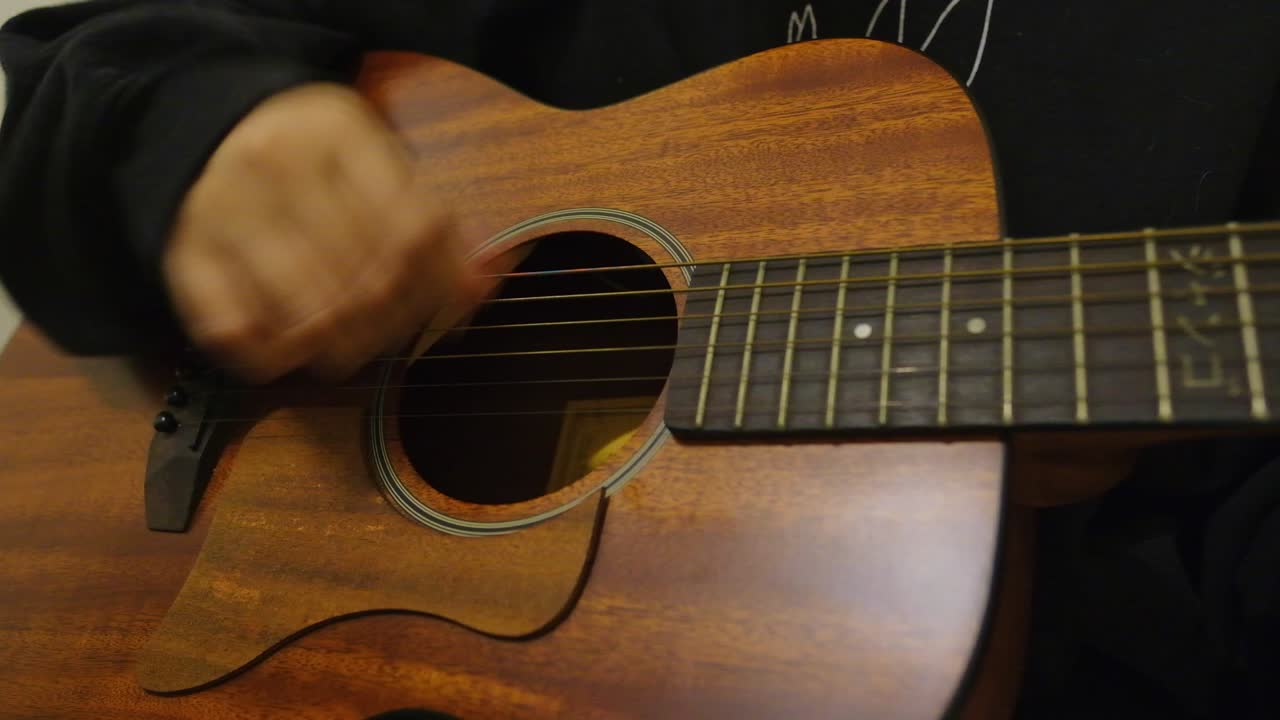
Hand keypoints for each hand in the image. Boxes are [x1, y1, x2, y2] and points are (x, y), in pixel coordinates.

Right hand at [162, 83, 486, 381]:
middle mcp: (275, 164)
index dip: (439, 288)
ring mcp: (223, 208)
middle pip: (364, 279)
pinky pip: (233, 328)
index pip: (411, 230)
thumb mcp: (377, 160)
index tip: (444, 311)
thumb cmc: (312, 154)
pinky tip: (288, 353)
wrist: (205, 121)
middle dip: (392, 326)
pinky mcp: (183, 252)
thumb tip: (480, 287)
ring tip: (347, 349)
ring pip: (306, 311)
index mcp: (336, 132)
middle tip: (392, 336)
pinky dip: (269, 358)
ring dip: (340, 350)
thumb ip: (432, 218)